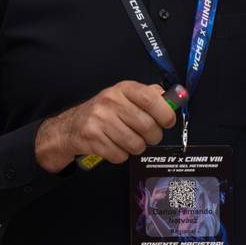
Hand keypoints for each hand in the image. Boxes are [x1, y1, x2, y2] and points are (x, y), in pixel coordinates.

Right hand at [35, 81, 176, 170]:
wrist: (71, 126)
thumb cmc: (105, 112)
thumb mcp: (125, 97)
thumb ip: (149, 96)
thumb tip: (174, 97)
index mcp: (123, 89)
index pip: (151, 99)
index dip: (165, 113)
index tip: (167, 122)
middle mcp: (110, 101)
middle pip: (147, 126)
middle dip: (153, 137)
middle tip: (149, 137)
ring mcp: (99, 120)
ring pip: (135, 144)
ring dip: (137, 148)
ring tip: (129, 141)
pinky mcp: (92, 138)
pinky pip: (120, 155)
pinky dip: (121, 155)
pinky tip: (114, 146)